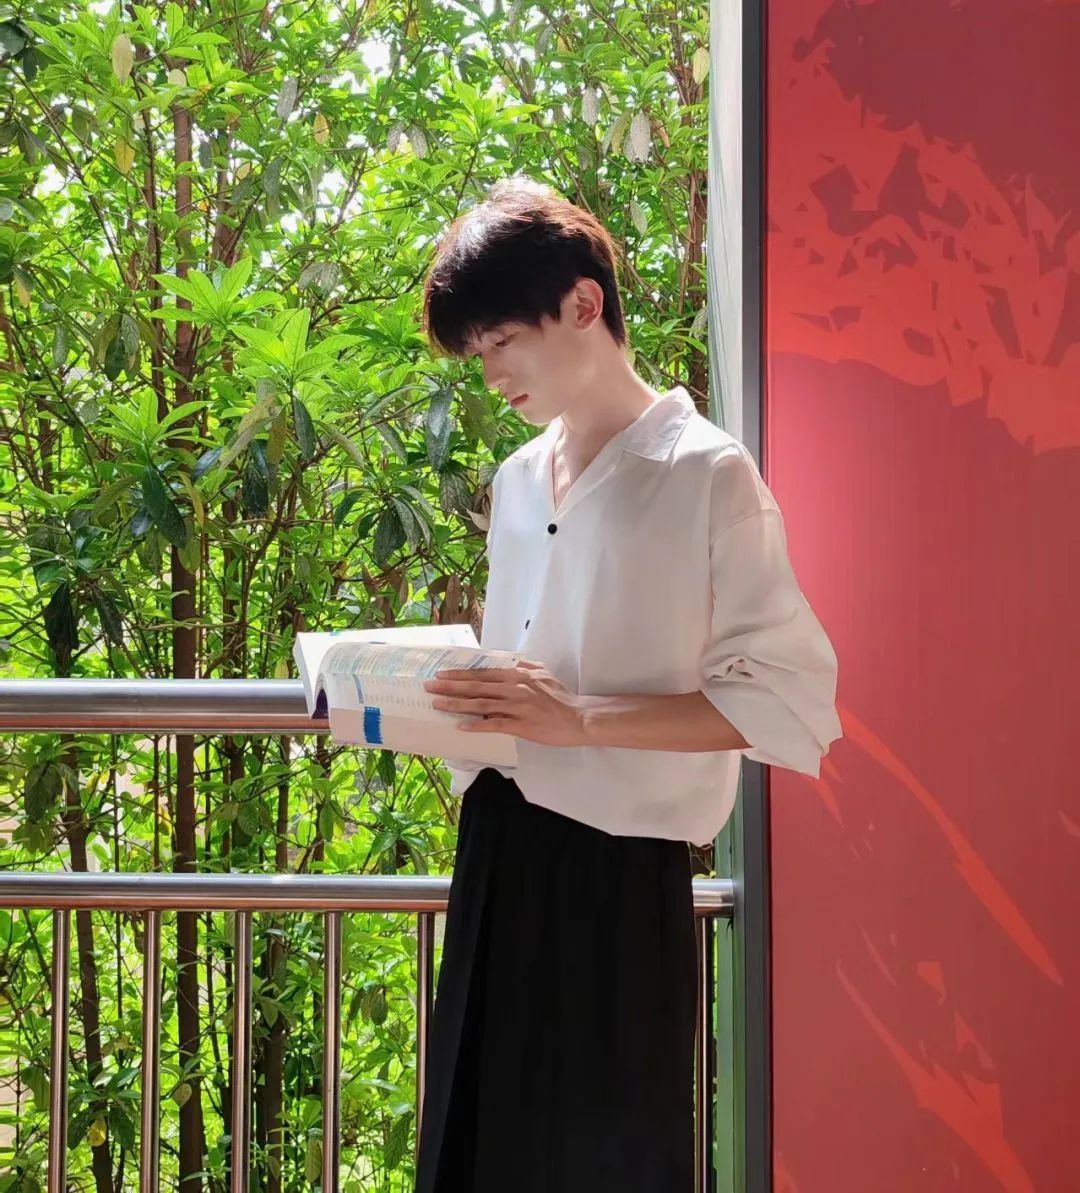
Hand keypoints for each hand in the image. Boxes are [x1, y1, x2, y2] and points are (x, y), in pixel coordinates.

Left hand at [423, 660, 586, 745]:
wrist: (578, 717)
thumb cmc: (560, 697)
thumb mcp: (542, 672)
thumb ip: (521, 666)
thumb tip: (502, 661)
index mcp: (518, 674)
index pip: (483, 672)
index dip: (460, 674)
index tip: (441, 674)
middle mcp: (515, 687)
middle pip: (476, 686)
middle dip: (450, 686)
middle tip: (429, 687)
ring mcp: (517, 706)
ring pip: (480, 704)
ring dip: (456, 704)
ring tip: (437, 704)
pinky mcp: (521, 725)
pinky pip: (493, 724)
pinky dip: (476, 725)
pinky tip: (460, 726)